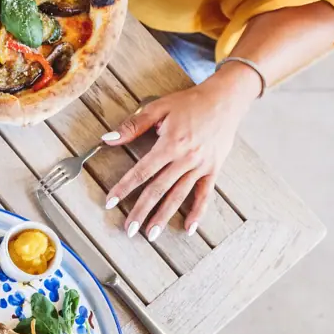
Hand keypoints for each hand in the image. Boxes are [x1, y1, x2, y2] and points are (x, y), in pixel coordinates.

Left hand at [102, 63, 260, 238]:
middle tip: (129, 229)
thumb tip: (107, 139)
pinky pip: (205, 195)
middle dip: (141, 211)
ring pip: (179, 196)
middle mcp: (186, 159)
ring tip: (151, 234)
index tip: (111, 201)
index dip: (124, 187)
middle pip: (159, 189)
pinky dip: (198, 212)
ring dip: (164, 216)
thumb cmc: (189, 102)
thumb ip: (133, 126)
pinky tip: (189, 228)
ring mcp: (201, 167)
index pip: (142, 171)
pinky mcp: (214, 170)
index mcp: (170, 144)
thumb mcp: (158, 108)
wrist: (226, 99)